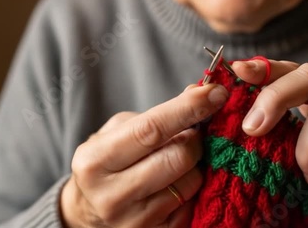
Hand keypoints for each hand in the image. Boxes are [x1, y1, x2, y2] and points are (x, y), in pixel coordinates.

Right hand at [60, 84, 228, 227]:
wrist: (90, 210)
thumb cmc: (109, 162)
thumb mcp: (120, 131)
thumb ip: (158, 114)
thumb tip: (199, 93)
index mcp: (95, 161)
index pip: (151, 130)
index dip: (189, 108)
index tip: (216, 93)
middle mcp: (111, 195)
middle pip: (178, 157)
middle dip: (196, 140)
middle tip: (193, 133)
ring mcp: (134, 222)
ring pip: (191, 183)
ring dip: (196, 166)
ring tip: (179, 161)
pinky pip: (192, 206)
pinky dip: (192, 189)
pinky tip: (177, 183)